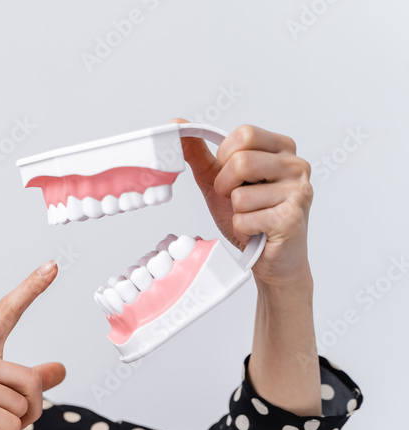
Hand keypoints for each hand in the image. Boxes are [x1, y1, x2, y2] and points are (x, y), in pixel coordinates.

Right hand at [0, 261, 66, 429]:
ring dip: (20, 427)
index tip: (51, 266)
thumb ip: (26, 380)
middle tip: (14, 425)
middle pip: (32, 380)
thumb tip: (61, 369)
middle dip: (33, 410)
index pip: (6, 312)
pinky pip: (15, 423)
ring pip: (26, 405)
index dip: (31, 288)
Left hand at [171, 118, 313, 287]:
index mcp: (282, 149)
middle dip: (225, 186)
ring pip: (239, 195)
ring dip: (235, 212)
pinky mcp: (292, 218)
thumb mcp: (220, 181)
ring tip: (252, 218)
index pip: (243, 135)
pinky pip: (244, 219)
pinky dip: (242, 229)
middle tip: (237, 201)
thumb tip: (177, 123)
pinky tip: (257, 232)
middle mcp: (297, 165)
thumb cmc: (251, 217)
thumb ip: (199, 153)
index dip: (224, 157)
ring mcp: (299, 191)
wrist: (272, 259)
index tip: (231, 176)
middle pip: (240, 161)